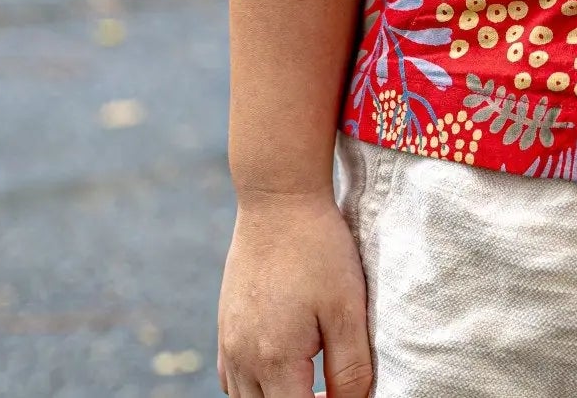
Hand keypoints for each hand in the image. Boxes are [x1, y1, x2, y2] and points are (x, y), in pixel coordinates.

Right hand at [217, 191, 372, 397]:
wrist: (278, 198)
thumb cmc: (318, 249)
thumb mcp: (348, 308)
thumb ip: (351, 368)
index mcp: (274, 360)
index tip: (344, 395)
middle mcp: (242, 359)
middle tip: (333, 390)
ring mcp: (228, 344)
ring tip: (312, 382)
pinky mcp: (225, 327)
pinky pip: (232, 379)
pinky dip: (255, 386)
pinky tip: (283, 365)